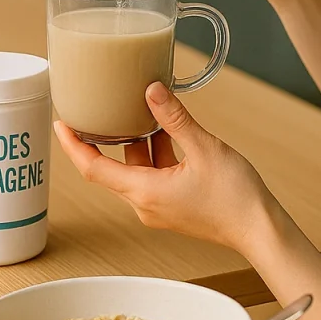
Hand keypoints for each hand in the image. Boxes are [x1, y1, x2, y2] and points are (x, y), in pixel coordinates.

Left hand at [55, 81, 275, 255]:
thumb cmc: (235, 196)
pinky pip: (152, 176)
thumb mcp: (204, 147)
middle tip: (92, 109)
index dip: (73, 145)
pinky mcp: (172, 206)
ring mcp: (158, 207)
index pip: (93, 169)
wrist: (259, 229)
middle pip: (111, 168)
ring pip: (136, 169)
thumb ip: (174, 118)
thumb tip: (151, 90)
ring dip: (136, 142)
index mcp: (145, 192)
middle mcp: (145, 204)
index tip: (61, 123)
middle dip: (102, 138)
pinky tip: (166, 131)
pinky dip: (154, 153)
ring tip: (137, 110)